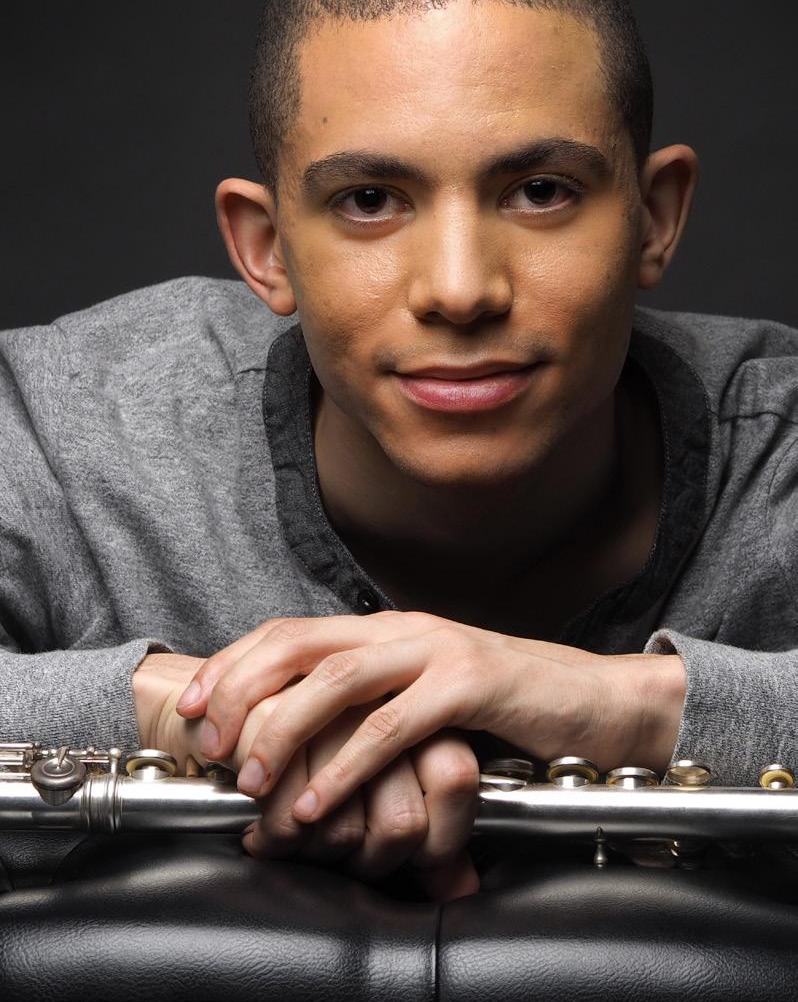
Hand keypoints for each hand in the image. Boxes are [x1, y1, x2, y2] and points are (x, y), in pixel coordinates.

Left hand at [134, 648, 480, 899]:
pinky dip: (346, 767)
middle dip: (240, 691)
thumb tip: (296, 741)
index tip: (190, 708)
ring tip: (252, 782)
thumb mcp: (421, 697)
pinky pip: (393, 726)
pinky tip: (319, 802)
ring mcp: (436, 650)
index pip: (288, 631)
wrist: (591, 702)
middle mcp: (402, 628)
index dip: (231, 664)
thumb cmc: (502, 708)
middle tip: (210, 745)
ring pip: (337, 678)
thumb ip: (369, 704)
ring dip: (283, 731)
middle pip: (298, 643)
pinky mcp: (471, 684)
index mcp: (383, 628)